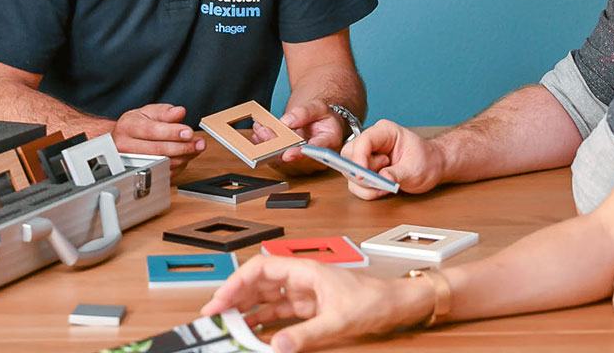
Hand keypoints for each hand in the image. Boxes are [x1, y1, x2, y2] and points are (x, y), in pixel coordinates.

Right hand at [112, 104, 204, 172]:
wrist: (122, 139)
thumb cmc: (136, 125)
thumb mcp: (148, 112)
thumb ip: (165, 112)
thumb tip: (179, 112)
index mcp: (128, 127)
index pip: (152, 131)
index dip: (172, 133)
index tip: (189, 132)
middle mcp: (127, 146)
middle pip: (158, 150)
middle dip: (182, 147)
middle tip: (199, 143)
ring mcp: (132, 163)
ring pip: (162, 164)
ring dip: (184, 157)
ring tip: (196, 148)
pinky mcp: (141, 173)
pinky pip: (164, 173)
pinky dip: (179, 166)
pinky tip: (186, 156)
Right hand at [201, 254, 432, 352]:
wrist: (398, 304)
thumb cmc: (375, 300)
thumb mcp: (339, 320)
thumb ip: (306, 335)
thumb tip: (275, 346)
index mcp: (306, 271)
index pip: (261, 269)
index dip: (237, 282)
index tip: (221, 300)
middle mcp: (302, 279)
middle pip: (259, 283)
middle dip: (235, 297)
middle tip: (215, 316)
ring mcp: (305, 293)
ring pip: (267, 298)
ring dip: (246, 310)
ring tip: (228, 324)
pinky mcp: (311, 308)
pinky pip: (279, 313)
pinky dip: (263, 321)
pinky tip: (253, 332)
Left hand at [252, 100, 343, 175]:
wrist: (318, 122)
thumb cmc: (322, 117)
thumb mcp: (318, 107)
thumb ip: (305, 112)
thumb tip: (288, 122)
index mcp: (330, 143)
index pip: (316, 152)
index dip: (301, 154)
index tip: (288, 154)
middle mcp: (317, 158)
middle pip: (295, 158)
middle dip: (277, 145)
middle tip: (265, 131)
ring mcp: (303, 164)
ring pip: (282, 161)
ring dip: (268, 145)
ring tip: (260, 129)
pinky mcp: (291, 164)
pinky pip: (275, 159)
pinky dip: (265, 146)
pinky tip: (259, 135)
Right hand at [340, 119, 444, 199]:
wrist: (432, 167)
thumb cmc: (427, 161)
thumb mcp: (415, 169)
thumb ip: (397, 174)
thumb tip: (382, 178)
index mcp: (384, 132)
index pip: (363, 141)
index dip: (359, 158)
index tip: (363, 176)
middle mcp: (372, 141)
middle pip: (350, 155)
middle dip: (361, 173)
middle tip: (379, 181)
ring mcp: (367, 155)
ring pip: (350, 171)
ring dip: (366, 185)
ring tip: (386, 185)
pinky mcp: (365, 170)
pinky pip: (355, 183)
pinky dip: (367, 191)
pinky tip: (382, 189)